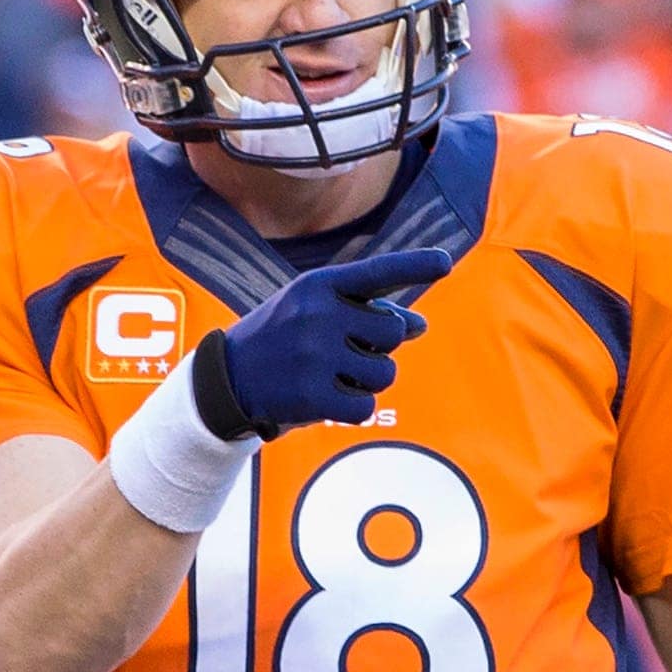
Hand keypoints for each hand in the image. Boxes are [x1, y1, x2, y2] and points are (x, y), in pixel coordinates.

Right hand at [192, 248, 452, 439]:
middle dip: (380, 345)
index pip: (378, 272)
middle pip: (392, 331)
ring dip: (369, 379)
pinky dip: (355, 409)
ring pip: (385, 372)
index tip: (446, 262)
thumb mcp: (315, 311)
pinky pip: (366, 406)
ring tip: (335, 375)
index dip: (416, 265)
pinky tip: (329, 400)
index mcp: (320, 285)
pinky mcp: (312, 395)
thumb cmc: (283, 338)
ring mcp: (316, 355)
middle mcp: (319, 314)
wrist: (226, 379)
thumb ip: (366, 312)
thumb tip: (420, 325)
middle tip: (345, 351)